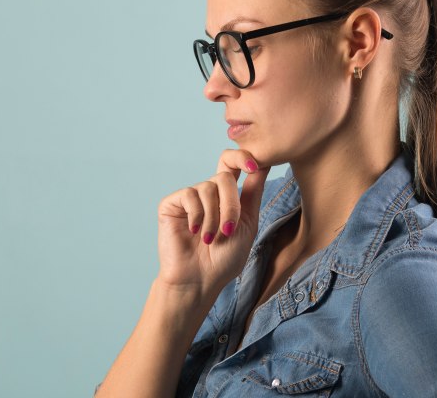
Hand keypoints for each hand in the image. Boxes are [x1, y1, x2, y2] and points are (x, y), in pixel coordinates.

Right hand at [156, 149, 270, 295]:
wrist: (200, 280)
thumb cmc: (225, 258)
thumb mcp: (247, 222)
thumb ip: (253, 192)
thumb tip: (264, 162)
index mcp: (227, 196)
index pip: (233, 163)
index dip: (243, 156)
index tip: (254, 165)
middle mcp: (208, 193)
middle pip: (224, 176)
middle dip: (231, 205)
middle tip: (228, 230)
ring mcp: (190, 197)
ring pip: (209, 188)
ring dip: (214, 218)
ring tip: (209, 239)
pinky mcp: (172, 204)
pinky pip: (190, 195)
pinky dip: (197, 215)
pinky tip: (193, 232)